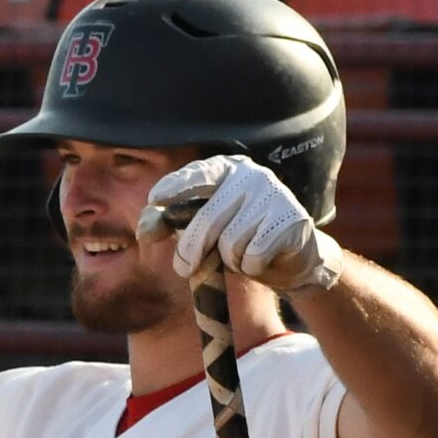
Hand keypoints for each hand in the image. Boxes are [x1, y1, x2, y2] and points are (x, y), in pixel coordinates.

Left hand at [137, 155, 342, 294]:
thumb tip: (144, 229)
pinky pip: (253, 255)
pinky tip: (261, 259)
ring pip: (230, 242)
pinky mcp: (292, 220)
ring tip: (240, 255)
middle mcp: (252, 175)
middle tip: (183, 268)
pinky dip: (250, 266)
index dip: (174, 187)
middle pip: (207, 219)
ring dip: (229, 260)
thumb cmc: (238, 238)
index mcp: (228, 170)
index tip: (154, 199)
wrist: (292, 257)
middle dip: (189, 250)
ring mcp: (275, 194)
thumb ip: (169, 222)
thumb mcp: (202, 227)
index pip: (197, 175)